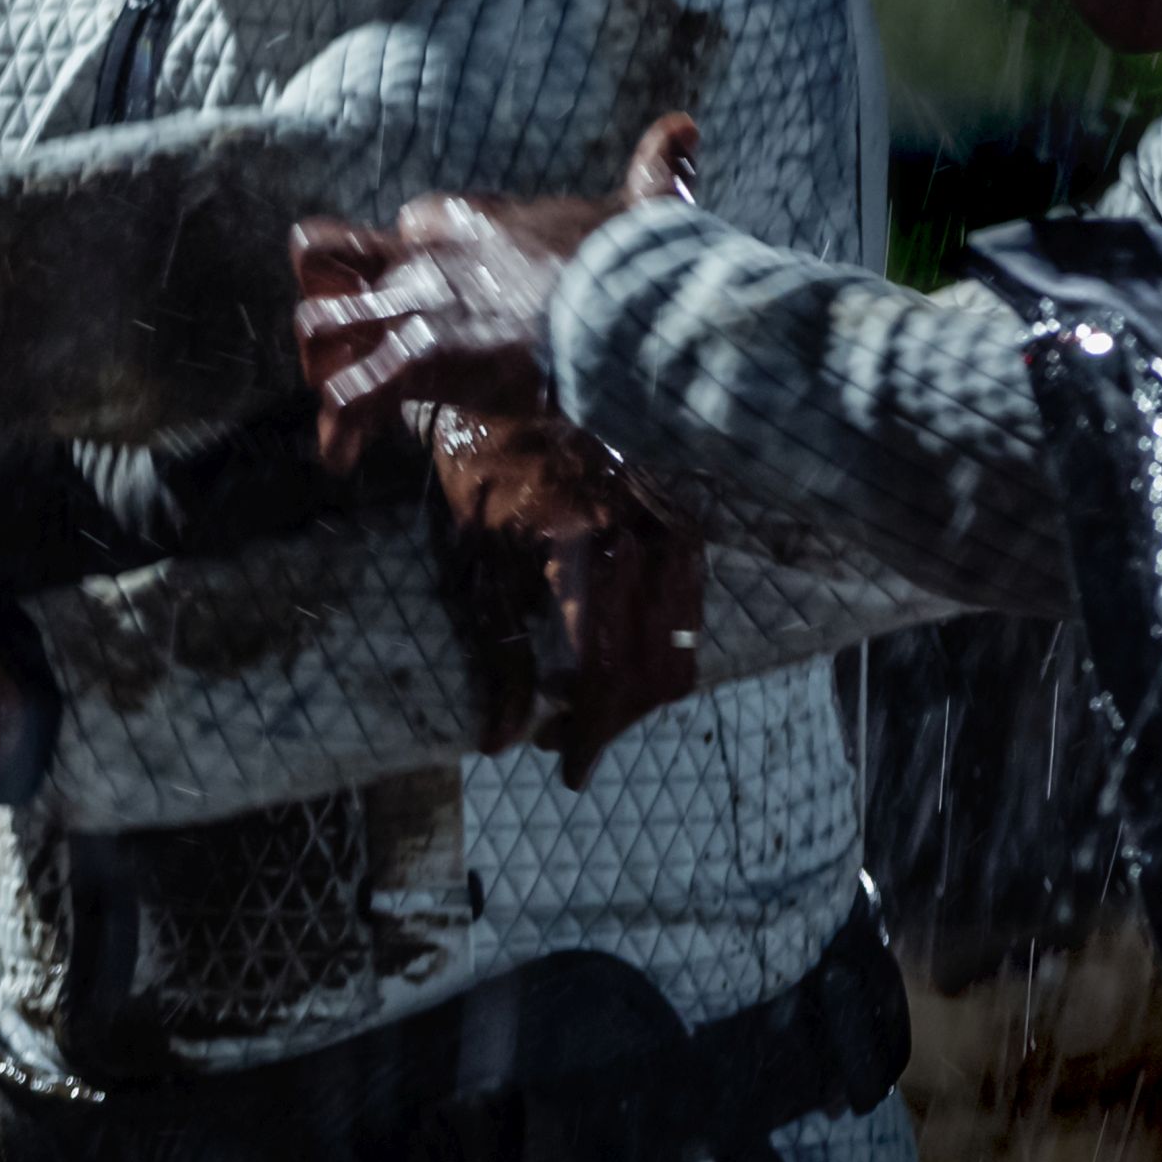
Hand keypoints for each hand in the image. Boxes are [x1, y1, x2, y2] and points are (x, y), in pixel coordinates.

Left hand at [292, 114, 700, 473]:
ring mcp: (414, 310)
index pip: (407, 223)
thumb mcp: (642, 204)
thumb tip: (685, 128)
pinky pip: (352, 397)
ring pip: (319, 325)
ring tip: (338, 402)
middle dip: (330, 301)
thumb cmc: (634, 262)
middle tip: (347, 344)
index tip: (423, 293)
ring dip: (322, 365)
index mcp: (464, 220)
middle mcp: (423, 260)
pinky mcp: (419, 362)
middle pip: (331, 261)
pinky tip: (343, 457)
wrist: (624, 308)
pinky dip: (340, 429)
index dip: (405, 256)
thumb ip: (655, 170)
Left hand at [422, 410, 702, 787]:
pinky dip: (654, 654)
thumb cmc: (483, 477)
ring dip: (631, 694)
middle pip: (649, 672)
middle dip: (609, 720)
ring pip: (675, 650)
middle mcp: (642, 546)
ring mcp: (672, 534)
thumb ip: (496, 658)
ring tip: (579, 708)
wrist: (520, 392)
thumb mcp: (475, 566)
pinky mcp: (686, 527)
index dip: (592, 732)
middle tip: (562, 740)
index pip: (608, 673)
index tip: (569, 769)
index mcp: (585, 556)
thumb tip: (502, 741)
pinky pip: (687, 614)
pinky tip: (609, 663)